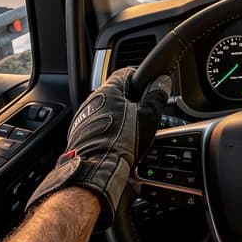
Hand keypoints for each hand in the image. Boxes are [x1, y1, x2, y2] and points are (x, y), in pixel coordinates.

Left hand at [27, 68, 170, 226]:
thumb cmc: (120, 142)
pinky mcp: (79, 131)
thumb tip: (161, 82)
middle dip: (129, 101)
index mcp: (109, 90)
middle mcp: (93, 99)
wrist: (95, 169)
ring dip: (117, 115)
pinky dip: (106, 128)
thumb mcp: (148, 116)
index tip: (148, 90)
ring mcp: (84, 116)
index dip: (140, 80)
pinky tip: (115, 140)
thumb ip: (156, 95)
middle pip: (116, 92)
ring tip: (128, 131)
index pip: (126, 72)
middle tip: (141, 114)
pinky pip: (96, 123)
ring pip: (106, 108)